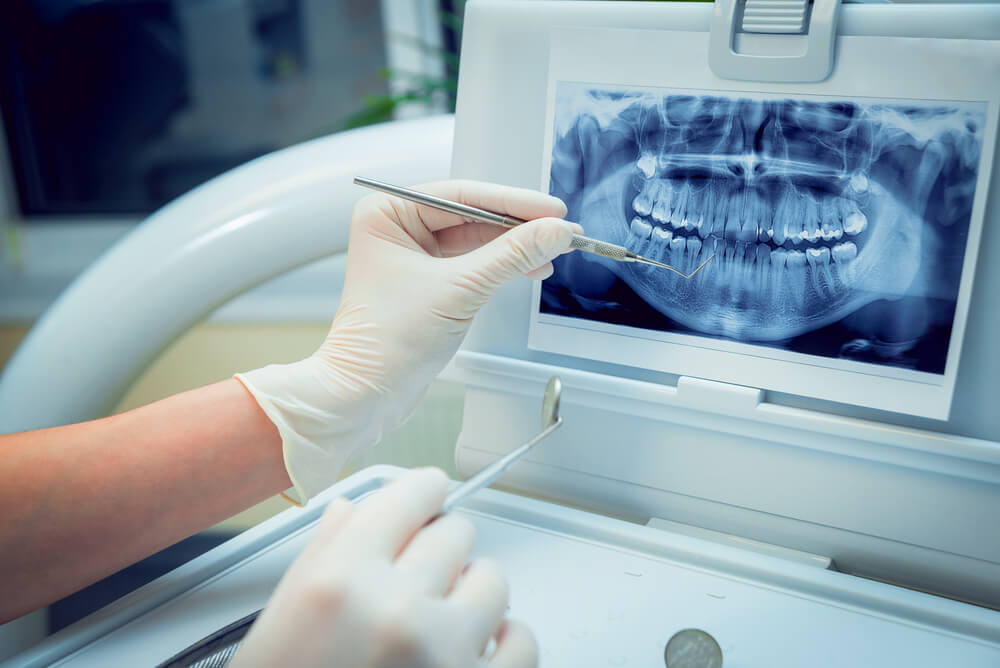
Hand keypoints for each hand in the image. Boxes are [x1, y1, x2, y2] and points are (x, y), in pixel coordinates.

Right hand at [230, 468, 537, 667]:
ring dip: (471, 593)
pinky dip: (504, 642)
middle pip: (455, 532)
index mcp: (338, 581)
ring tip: (441, 619)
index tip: (430, 493)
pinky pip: (522, 640)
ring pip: (493, 579)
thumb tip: (355, 511)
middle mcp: (396, 609)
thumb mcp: (277, 626)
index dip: (422, 491)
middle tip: (418, 576)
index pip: (409, 494)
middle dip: (439, 548)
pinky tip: (474, 650)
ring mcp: (444, 655)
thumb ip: (322, 556)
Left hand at [237, 180, 575, 501]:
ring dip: (514, 248)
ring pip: (476, 239)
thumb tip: (556, 232)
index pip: (463, 195)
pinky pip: (472, 262)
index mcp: (388, 213)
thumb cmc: (388, 342)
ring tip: (551, 254)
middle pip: (472, 215)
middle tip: (562, 232)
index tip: (553, 210)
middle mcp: (396, 227)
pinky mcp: (426, 281)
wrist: (367, 393)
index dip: (514, 202)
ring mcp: (411, 254)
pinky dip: (501, 266)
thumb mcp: (461, 289)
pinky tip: (529, 269)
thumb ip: (512, 255)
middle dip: (518, 227)